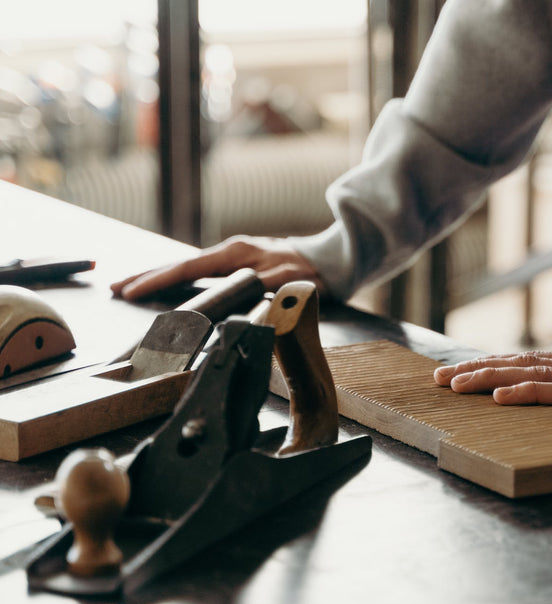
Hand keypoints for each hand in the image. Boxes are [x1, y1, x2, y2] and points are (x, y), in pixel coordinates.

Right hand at [111, 235, 323, 299]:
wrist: (327, 262)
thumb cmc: (308, 272)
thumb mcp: (288, 281)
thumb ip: (262, 287)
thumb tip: (238, 293)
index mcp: (235, 254)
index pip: (187, 268)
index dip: (157, 280)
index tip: (130, 289)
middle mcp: (228, 252)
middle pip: (179, 265)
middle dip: (146, 276)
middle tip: (115, 286)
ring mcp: (231, 258)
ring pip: (186, 268)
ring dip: (158, 277)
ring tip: (130, 286)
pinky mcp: (236, 266)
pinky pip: (198, 274)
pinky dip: (177, 280)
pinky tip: (167, 287)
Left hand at [434, 349, 551, 427]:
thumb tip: (545, 398)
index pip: (521, 361)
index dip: (486, 365)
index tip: (454, 373)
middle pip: (515, 362)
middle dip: (473, 370)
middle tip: (437, 379)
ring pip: (528, 372)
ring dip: (488, 378)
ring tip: (455, 386)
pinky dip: (526, 393)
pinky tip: (501, 398)